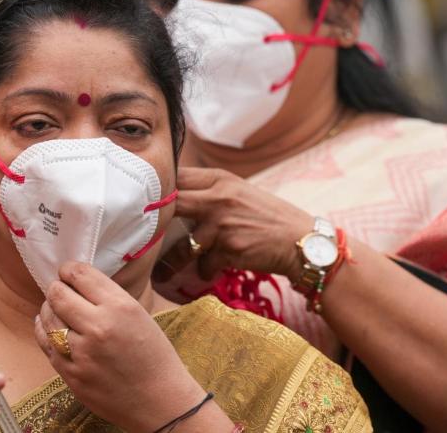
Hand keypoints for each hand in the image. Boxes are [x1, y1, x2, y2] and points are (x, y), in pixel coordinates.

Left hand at [33, 262, 209, 431]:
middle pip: (57, 294)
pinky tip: (49, 327)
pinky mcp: (70, 374)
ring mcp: (81, 352)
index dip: (68, 269)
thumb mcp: (139, 315)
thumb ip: (108, 298)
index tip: (67, 272)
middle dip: (56, 288)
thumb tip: (79, 283)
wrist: (159, 401)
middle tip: (60, 290)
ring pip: (47, 318)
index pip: (79, 274)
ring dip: (49, 309)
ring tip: (56, 309)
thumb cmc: (154, 356)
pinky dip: (44, 331)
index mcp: (120, 307)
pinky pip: (45, 344)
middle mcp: (98, 326)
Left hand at [154, 167, 313, 282]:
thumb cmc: (268, 217)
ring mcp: (223, 223)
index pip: (177, 176)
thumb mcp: (240, 192)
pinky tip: (212, 269)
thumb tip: (172, 195)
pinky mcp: (230, 249)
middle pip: (170, 204)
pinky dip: (205, 270)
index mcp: (220, 179)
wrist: (301, 242)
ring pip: (183, 245)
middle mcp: (219, 197)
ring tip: (165, 270)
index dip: (158, 190)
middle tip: (144, 235)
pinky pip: (203, 264)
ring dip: (175, 260)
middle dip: (156, 222)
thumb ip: (210, 191)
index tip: (145, 204)